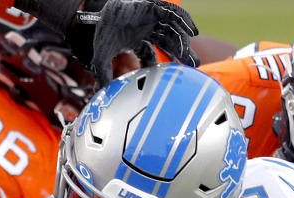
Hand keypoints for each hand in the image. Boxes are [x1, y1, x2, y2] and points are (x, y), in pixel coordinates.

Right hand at [82, 0, 199, 84]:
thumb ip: (105, 74)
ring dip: (183, 41)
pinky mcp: (154, 8)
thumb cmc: (103, 31)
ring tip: (190, 56)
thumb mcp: (103, 58)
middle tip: (192, 66)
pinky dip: (184, 20)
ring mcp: (151, 17)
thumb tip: (104, 92)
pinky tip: (192, 32)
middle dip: (182, 53)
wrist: (101, 14)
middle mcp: (147, 27)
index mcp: (138, 38)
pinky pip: (173, 13)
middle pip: (170, 41)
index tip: (174, 74)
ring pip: (173, 29)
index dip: (165, 63)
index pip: (155, 52)